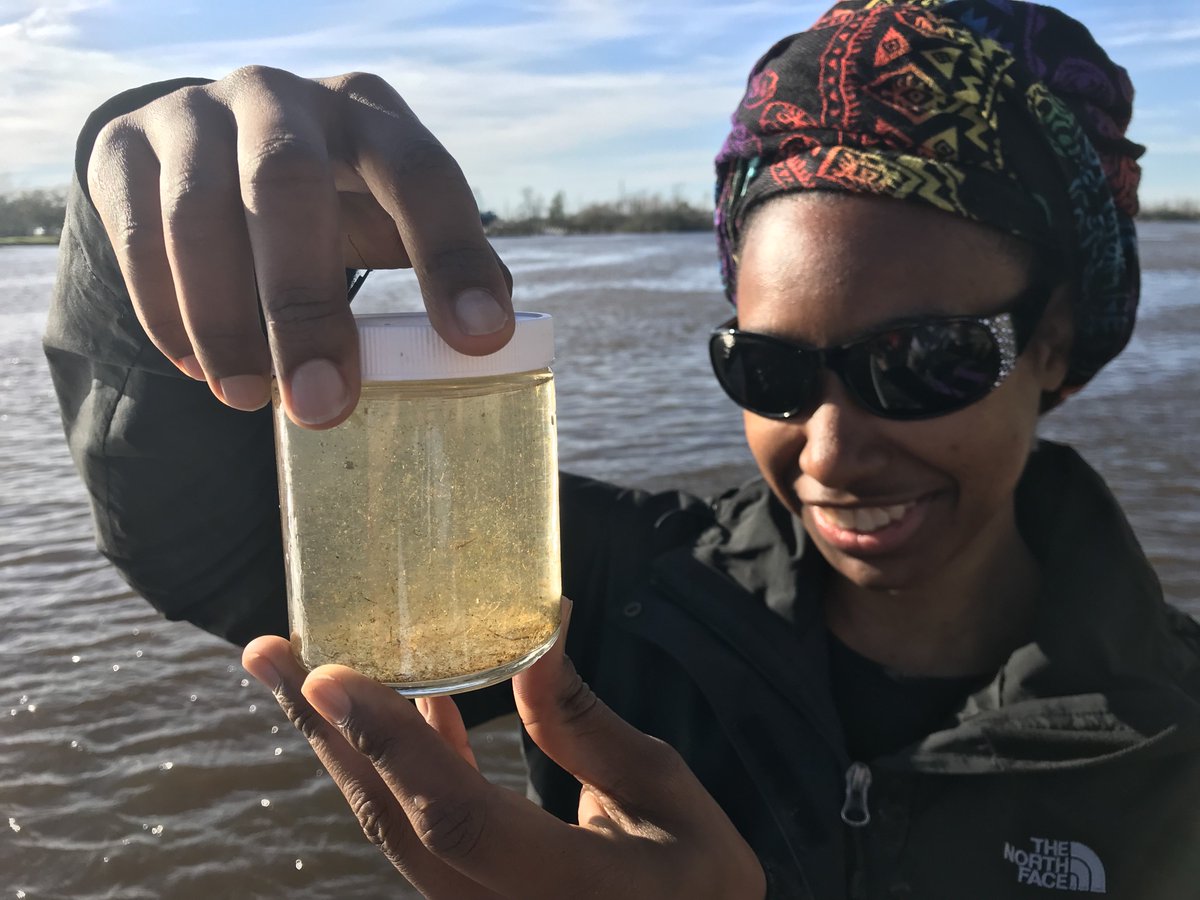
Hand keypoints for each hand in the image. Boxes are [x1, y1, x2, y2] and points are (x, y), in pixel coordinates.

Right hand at [87, 66, 514, 427]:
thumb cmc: (324, 197)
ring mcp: (194, 113)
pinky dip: (165, 311)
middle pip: (289, 184)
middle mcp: (282, 98)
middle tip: (322, 404)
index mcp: (368, 115)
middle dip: (306, 304)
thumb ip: (433, 257)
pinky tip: (197, 368)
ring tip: (249, 399)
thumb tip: (495, 342)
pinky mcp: (124, 147)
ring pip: (199, 213)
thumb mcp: (382, 210)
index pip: (421, 173)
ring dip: (224, 319)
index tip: (477, 341)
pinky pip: (137, 234)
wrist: (202, 146)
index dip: (452, 254)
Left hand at [242, 601, 766, 899]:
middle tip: (268, 653)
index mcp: (569, 888)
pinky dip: (395, 765)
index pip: (459, 818)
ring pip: (390, 827)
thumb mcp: (664, 794)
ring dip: (341, 745)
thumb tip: (534, 634)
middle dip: (323, 732)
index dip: (391, 746)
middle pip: (393, 821)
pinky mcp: (470, 896)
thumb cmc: (697, 876)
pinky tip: (396, 707)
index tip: (329, 676)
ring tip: (298, 671)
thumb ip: (585, 727)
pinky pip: (414, 831)